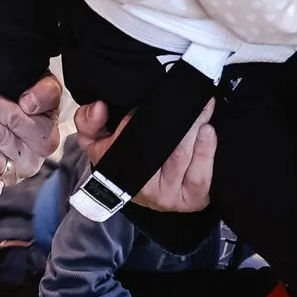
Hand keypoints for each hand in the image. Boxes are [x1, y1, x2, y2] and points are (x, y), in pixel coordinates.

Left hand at [0, 73, 62, 198]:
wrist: (26, 121)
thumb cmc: (33, 101)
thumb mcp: (46, 88)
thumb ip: (46, 91)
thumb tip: (28, 103)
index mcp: (47, 135)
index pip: (18, 120)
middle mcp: (34, 158)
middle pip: (2, 138)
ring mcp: (17, 172)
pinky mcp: (1, 184)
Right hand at [74, 97, 217, 213]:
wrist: (136, 187)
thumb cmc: (118, 158)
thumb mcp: (95, 140)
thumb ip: (88, 122)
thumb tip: (98, 106)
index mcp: (123, 177)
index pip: (128, 148)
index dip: (133, 125)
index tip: (141, 106)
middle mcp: (148, 192)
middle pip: (165, 152)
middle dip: (180, 122)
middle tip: (188, 96)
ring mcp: (172, 197)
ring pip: (184, 160)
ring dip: (196, 131)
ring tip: (202, 107)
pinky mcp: (193, 199)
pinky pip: (200, 178)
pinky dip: (206, 154)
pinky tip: (208, 132)